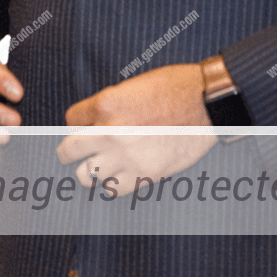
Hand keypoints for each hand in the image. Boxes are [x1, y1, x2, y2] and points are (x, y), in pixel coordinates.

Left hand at [58, 63, 216, 196]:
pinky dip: (113, 183)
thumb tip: (93, 124)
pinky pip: (113, 190)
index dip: (78, 122)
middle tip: (76, 151)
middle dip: (70, 150)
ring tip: (101, 163)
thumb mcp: (134, 86)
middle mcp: (110, 132)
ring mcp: (126, 157)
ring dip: (91, 168)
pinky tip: (121, 173)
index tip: (86, 125)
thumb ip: (111, 106)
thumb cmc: (175, 87)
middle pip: (68, 150)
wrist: (208, 102)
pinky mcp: (144, 174)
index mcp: (107, 103)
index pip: (71, 119)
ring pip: (86, 176)